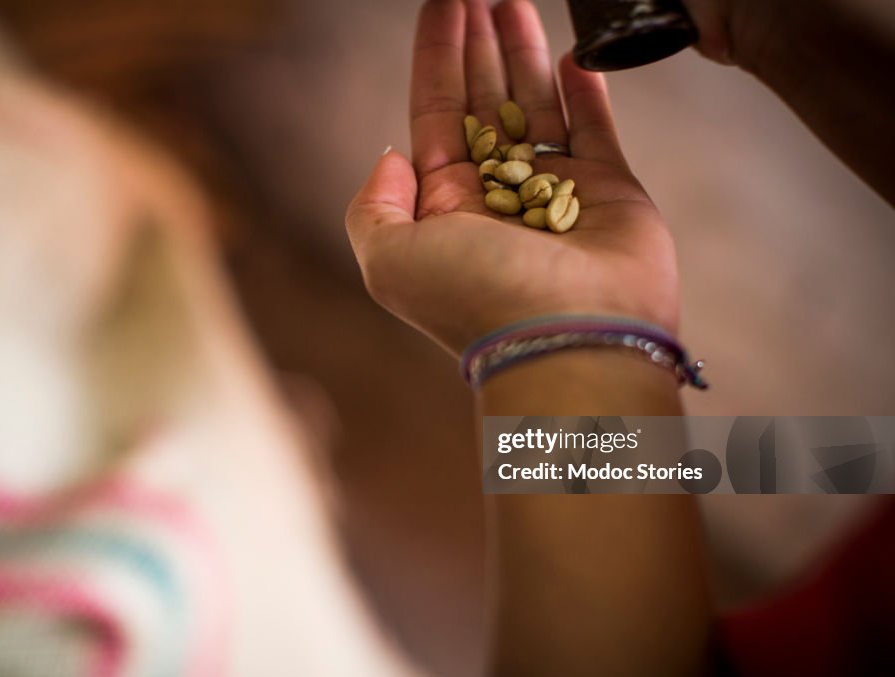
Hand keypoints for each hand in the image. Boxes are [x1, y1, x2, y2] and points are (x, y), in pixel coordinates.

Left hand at [346, 0, 678, 355]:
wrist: (570, 337)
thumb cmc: (477, 298)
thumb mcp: (389, 260)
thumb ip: (373, 206)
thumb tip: (393, 155)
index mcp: (445, 206)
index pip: (436, 113)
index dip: (437, 56)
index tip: (442, 4)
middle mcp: (496, 195)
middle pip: (485, 100)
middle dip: (480, 44)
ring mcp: (553, 191)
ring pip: (536, 104)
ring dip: (526, 52)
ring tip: (515, 0)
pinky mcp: (608, 191)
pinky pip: (593, 127)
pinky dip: (584, 90)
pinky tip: (572, 53)